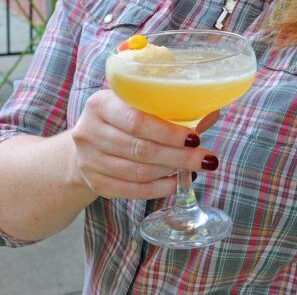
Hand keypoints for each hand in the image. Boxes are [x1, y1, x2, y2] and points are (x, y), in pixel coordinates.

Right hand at [68, 89, 219, 199]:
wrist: (85, 143)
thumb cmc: (119, 118)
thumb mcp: (135, 104)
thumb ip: (170, 108)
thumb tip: (211, 112)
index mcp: (100, 104)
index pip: (136, 121)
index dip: (168, 132)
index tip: (196, 137)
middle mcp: (89, 132)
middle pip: (140, 149)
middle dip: (178, 156)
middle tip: (206, 159)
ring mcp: (89, 160)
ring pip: (137, 172)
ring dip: (171, 172)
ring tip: (195, 168)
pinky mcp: (94, 183)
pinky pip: (132, 190)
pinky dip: (158, 188)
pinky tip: (176, 183)